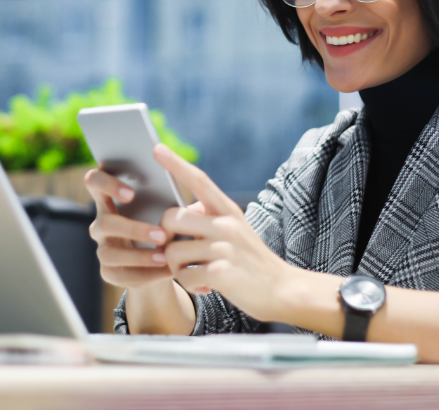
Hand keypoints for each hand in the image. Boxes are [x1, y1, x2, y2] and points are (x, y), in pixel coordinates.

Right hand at [84, 167, 171, 287]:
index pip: (94, 181)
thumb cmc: (167, 224)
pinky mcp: (108, 272)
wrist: (164, 260)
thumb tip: (192, 204)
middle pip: (104, 222)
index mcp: (110, 198)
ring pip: (109, 253)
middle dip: (133, 229)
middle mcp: (101, 222)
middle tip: (162, 235)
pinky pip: (120, 275)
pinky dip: (146, 274)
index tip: (131, 194)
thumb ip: (173, 202)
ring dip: (139, 256)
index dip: (107, 184)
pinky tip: (167, 271)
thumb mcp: (170, 210)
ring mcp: (102, 248)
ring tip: (166, 258)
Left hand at [155, 144, 293, 322]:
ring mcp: (224, 248)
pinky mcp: (221, 273)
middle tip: (179, 253)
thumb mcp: (237, 230)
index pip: (198, 181)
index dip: (176, 164)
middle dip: (166, 238)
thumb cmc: (251, 261)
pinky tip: (205, 286)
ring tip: (196, 274)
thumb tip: (183, 210)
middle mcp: (226, 224)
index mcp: (228, 211)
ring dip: (177, 268)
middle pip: (171, 219)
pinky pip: (184, 276)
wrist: (283, 290)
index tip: (156, 147)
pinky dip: (189, 285)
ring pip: (172, 251)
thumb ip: (210, 217)